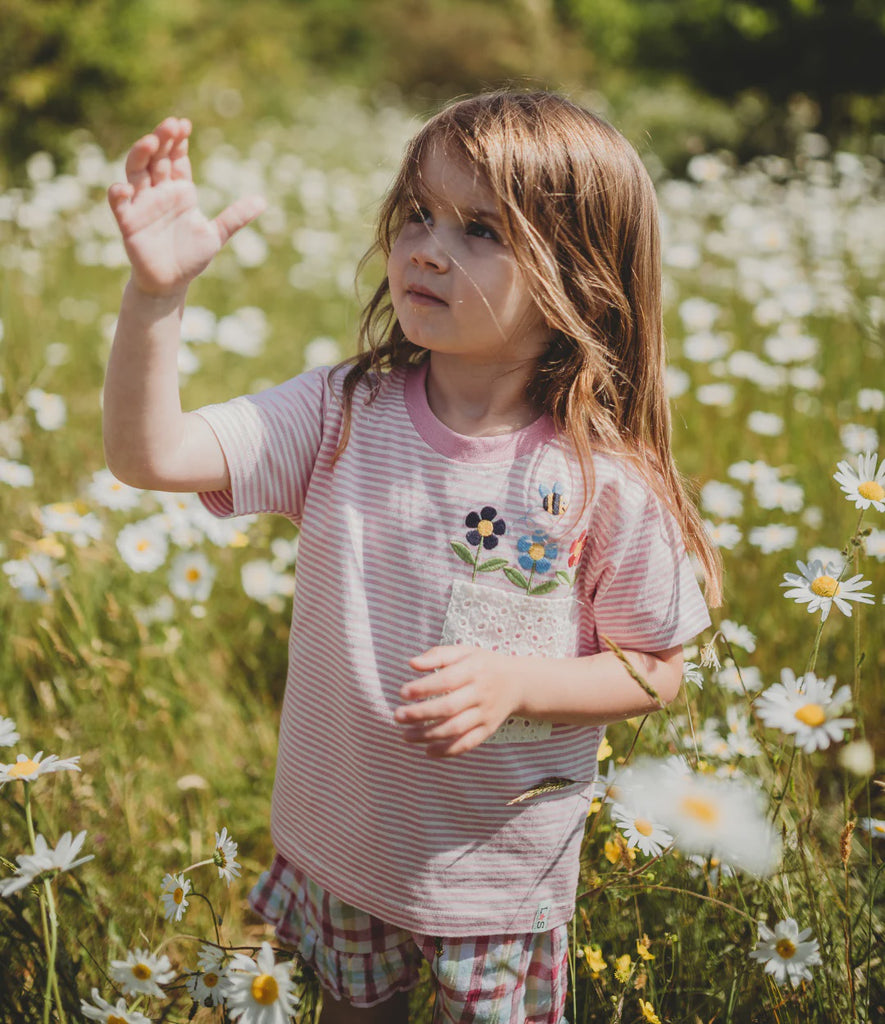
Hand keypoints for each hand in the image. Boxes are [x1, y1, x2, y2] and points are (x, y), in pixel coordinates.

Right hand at [107, 117, 265, 296]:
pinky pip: (119, 203)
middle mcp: (159, 192)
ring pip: (136, 172)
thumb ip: (235, 217)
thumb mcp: (216, 234)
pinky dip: (119, 193)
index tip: (185, 125)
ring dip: (141, 155)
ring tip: (151, 142)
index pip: (177, 159)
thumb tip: (263, 201)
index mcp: (180, 191)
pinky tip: (126, 187)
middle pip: (157, 158)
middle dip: (163, 140)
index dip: (179, 142)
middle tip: (172, 124)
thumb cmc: (190, 256)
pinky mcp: (129, 222)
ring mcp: (142, 205)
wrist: (171, 283)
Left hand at [394, 646, 526, 756]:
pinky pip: (468, 743)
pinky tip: (427, 751)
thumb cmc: (482, 664)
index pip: (446, 680)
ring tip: (405, 736)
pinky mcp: (488, 729)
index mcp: (474, 670)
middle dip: (421, 714)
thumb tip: (412, 664)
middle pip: (449, 707)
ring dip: (428, 735)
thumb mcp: (464, 652)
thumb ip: (438, 655)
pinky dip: (448, 751)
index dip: (423, 688)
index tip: (402, 692)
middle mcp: (481, 693)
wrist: (518, 682)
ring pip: (456, 728)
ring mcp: (486, 713)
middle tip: (398, 716)